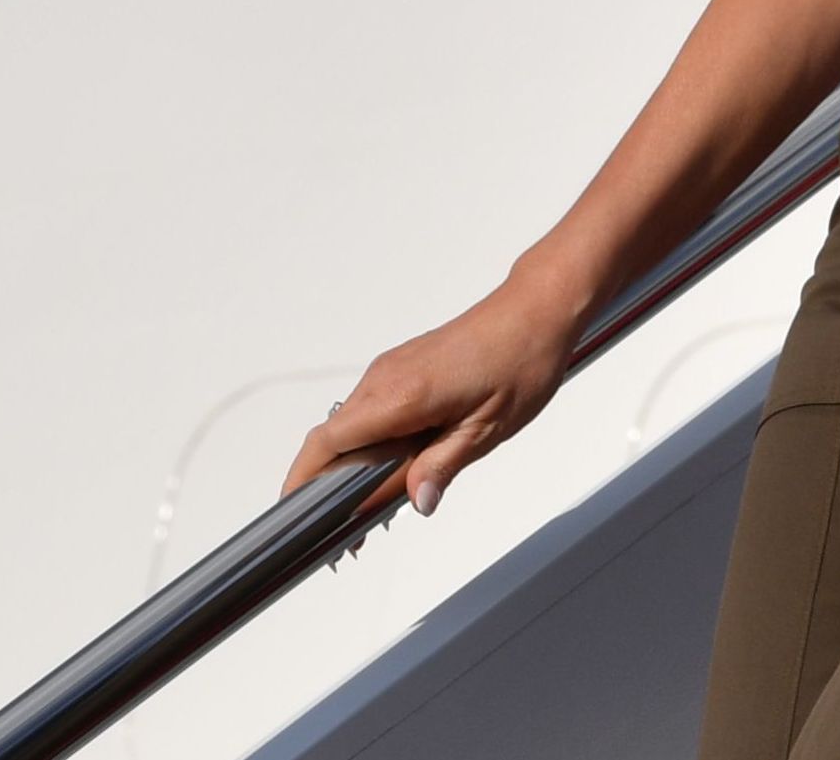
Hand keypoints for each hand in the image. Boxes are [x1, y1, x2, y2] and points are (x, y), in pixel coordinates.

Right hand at [280, 270, 588, 517]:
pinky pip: (370, 409)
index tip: (301, 520)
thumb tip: (417, 502)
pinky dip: (371, 440)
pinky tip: (398, 464)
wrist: (537, 309)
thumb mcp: (488, 427)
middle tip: (351, 530)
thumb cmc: (521, 361)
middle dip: (328, 486)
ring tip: (376, 505)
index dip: (303, 484)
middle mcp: (384, 378)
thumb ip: (443, 466)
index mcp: (400, 396)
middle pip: (331, 440)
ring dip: (352, 464)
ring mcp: (391, 369)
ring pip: (351, 425)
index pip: (326, 444)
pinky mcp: (403, 366)